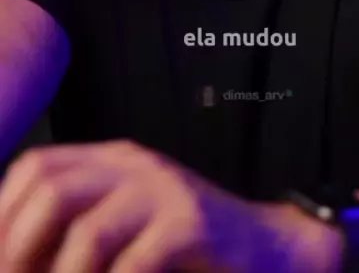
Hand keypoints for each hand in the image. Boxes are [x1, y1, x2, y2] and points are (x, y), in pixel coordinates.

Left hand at [0, 139, 335, 271]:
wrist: (269, 246)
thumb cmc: (189, 246)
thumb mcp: (129, 223)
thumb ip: (82, 227)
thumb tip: (17, 256)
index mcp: (114, 159)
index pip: (38, 166)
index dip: (4, 213)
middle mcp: (135, 165)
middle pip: (53, 188)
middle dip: (17, 247)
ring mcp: (166, 191)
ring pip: (88, 232)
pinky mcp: (193, 225)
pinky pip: (133, 263)